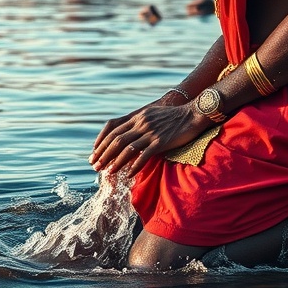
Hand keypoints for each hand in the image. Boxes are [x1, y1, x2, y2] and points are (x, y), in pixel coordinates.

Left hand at [90, 101, 207, 176]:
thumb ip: (138, 121)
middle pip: (116, 139)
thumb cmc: (173, 116)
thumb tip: (126, 134)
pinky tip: (129, 174)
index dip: (101, 141)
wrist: (194, 114)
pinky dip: (134, 166)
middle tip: (95, 166)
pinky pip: (144, 156)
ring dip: (115, 162)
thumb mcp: (152, 113)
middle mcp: (141, 123)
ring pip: (126, 149)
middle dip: (103, 154)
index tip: (94, 152)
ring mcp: (150, 132)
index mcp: (137, 116)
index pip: (112, 128)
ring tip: (108, 172)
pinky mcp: (161, 142)